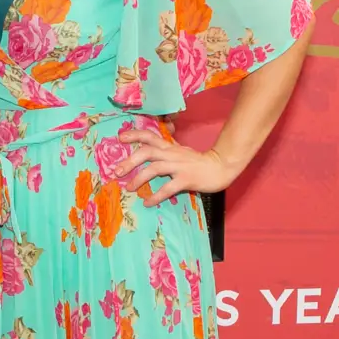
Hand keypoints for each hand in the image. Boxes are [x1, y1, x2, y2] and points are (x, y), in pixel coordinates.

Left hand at [115, 127, 235, 203]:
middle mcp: (172, 154)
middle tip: (117, 171)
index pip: (150, 136)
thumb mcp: (180, 151)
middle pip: (147, 152)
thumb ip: (166, 149)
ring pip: (155, 168)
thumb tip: (150, 149)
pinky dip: (156, 196)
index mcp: (169, 147)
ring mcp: (179, 166)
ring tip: (130, 188)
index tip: (120, 137)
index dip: (134, 135)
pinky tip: (148, 202)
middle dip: (130, 161)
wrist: (220, 167)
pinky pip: (168, 188)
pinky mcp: (186, 179)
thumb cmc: (198, 161)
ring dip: (140, 178)